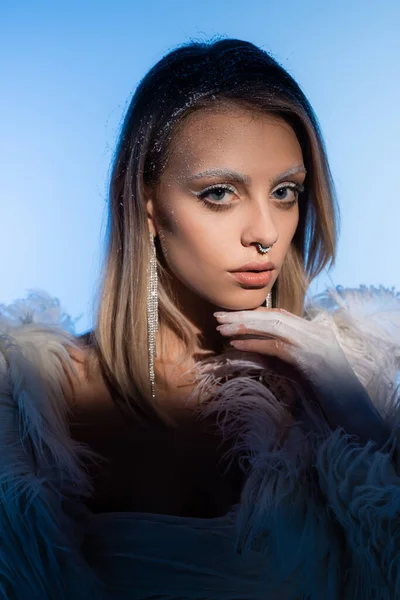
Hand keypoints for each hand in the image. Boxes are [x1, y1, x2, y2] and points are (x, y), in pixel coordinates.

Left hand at [214, 307, 388, 447]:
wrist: (354, 412)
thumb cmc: (329, 395)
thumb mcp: (301, 370)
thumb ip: (280, 357)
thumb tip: (251, 348)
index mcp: (315, 332)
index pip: (280, 314)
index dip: (254, 313)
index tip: (232, 316)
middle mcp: (316, 333)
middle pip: (274, 315)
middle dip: (244, 315)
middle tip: (218, 317)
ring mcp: (314, 344)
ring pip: (274, 325)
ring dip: (245, 325)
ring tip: (221, 328)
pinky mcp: (310, 359)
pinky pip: (277, 346)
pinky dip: (254, 343)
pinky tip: (236, 344)